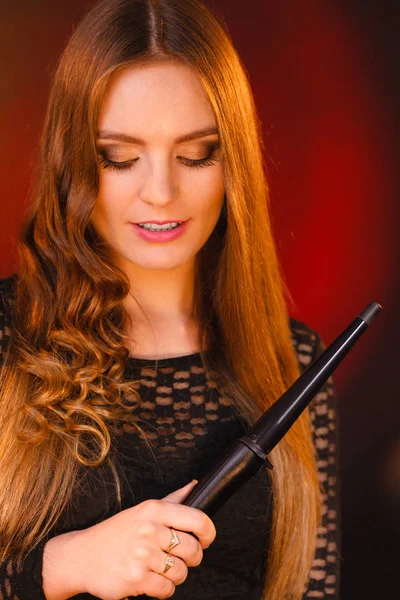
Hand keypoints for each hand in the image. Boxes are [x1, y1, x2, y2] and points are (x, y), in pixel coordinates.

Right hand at [75, 479, 215, 599]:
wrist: (81, 556)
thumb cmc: (116, 533)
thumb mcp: (142, 510)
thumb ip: (172, 499)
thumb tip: (195, 485)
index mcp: (154, 510)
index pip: (198, 520)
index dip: (209, 533)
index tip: (206, 540)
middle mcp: (149, 529)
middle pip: (193, 550)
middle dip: (191, 558)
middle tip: (179, 557)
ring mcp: (142, 555)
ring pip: (182, 572)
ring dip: (175, 575)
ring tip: (160, 568)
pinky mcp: (136, 579)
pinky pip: (167, 589)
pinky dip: (163, 589)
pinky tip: (151, 580)